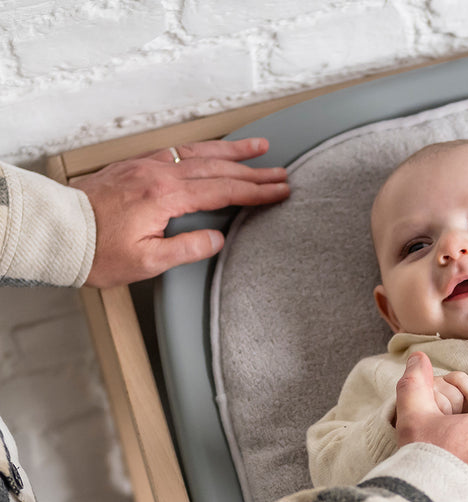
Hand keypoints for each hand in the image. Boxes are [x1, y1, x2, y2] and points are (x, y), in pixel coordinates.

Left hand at [72, 137, 289, 287]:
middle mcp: (158, 174)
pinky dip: (204, 150)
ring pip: (200, 153)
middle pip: (218, 169)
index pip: (223, 191)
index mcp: (165, 197)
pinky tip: (214, 151)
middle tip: (281, 173)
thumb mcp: (146, 262)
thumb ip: (187, 248)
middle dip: (254, 171)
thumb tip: (217, 238)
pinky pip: (180, 152)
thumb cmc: (98, 250)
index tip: (279, 191)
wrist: (59, 230)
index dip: (255, 192)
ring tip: (259, 148)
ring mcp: (147, 166)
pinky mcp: (136, 166)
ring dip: (233, 152)